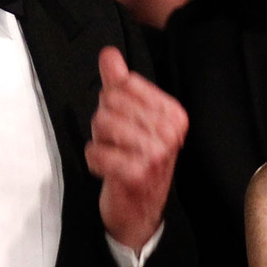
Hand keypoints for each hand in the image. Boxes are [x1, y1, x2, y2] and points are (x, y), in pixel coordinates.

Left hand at [87, 47, 187, 252]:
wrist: (140, 213)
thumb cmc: (136, 162)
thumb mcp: (132, 118)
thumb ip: (120, 83)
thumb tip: (109, 54)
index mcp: (173, 114)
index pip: (124, 85)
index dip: (112, 103)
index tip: (126, 125)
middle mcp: (169, 132)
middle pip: (109, 103)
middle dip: (103, 124)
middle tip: (118, 145)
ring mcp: (155, 154)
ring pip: (101, 125)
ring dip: (99, 143)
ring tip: (114, 156)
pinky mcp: (136, 174)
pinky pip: (96, 152)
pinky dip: (94, 161)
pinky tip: (108, 170)